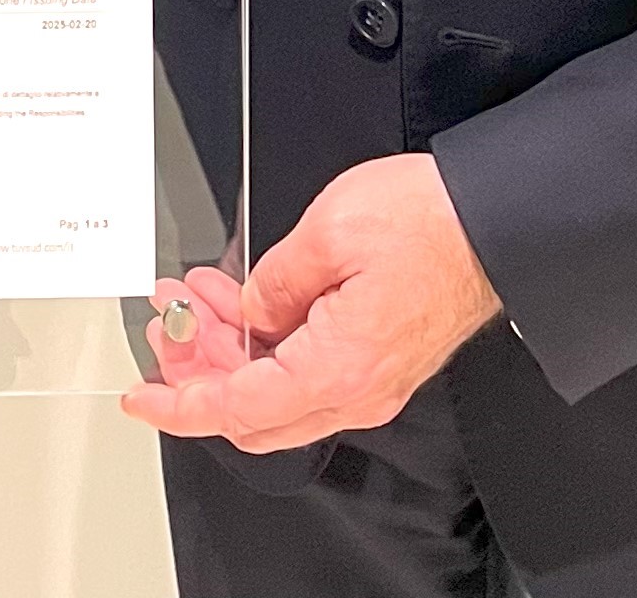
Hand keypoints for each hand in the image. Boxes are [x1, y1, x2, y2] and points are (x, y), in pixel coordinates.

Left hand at [120, 152, 499, 451]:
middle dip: (198, 371)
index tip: (143, 396)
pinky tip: (242, 302)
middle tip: (166, 325)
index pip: (237, 408)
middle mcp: (355, 391)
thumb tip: (246, 313)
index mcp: (336, 368)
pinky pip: (306, 372)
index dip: (180, 406)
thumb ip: (272, 282)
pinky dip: (264, 344)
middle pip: (252, 412)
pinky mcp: (377, 362)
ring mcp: (369, 381)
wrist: (493, 224)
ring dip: (228, 352)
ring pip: (276, 393)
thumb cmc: (427, 224)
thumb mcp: (325, 232)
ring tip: (196, 300)